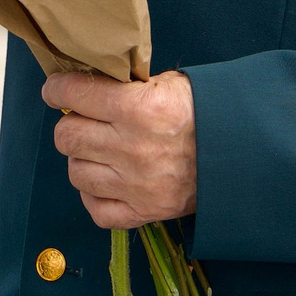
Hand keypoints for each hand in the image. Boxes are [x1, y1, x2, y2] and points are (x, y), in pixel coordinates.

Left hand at [45, 70, 196, 229]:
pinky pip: (95, 209)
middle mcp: (133, 148)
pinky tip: (106, 180)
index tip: (55, 90)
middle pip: (67, 137)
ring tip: (99, 152)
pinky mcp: (144, 212)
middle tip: (85, 121)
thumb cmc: (201, 112)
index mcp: (139, 109)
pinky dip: (95, 195)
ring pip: (75, 173)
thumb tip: (83, 83)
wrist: (240, 153)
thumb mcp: (166, 83)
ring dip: (82, 160)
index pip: (74, 95)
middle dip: (71, 124)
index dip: (58, 90)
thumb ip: (124, 85)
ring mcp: (137, 185)